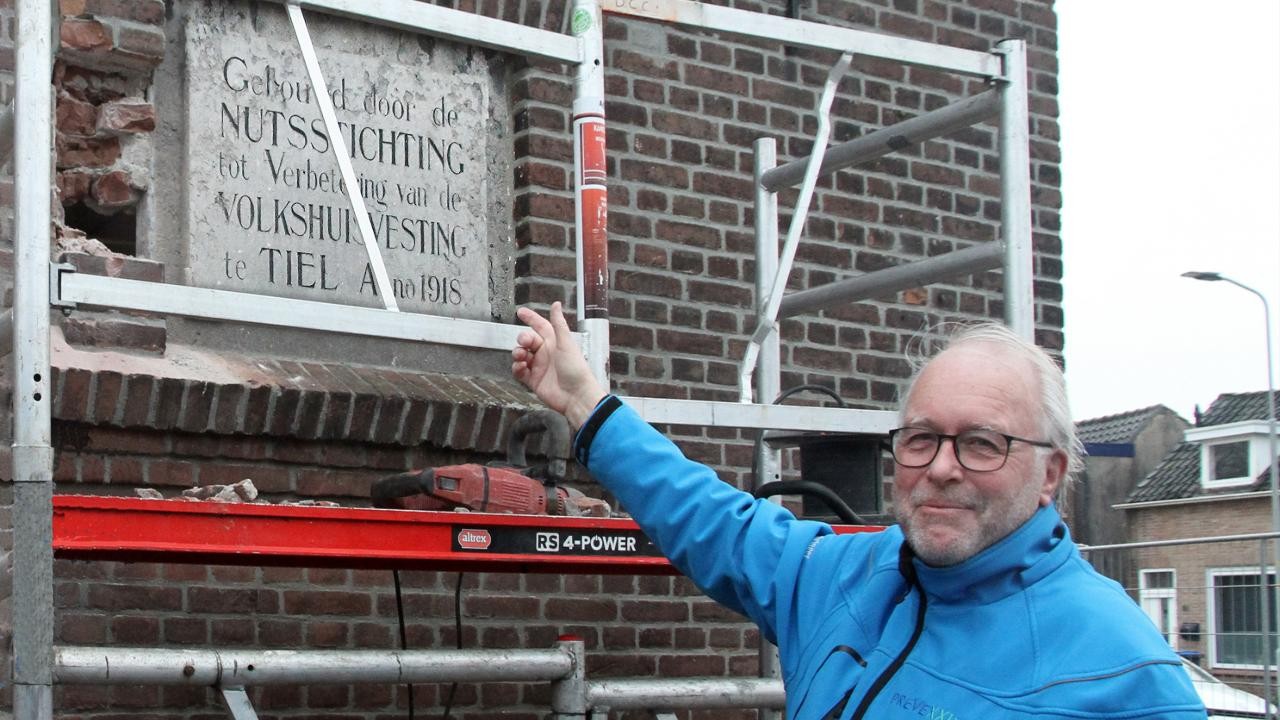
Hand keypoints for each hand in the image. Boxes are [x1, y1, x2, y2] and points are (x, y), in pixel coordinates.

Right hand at [512, 302, 606, 428]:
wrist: (576, 396)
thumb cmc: (575, 369)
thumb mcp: (566, 343)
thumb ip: (558, 323)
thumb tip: (556, 304)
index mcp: (555, 342)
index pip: (540, 326)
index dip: (531, 318)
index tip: (520, 312)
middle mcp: (546, 353)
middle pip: (527, 340)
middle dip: (522, 339)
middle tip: (524, 342)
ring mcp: (539, 367)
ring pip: (521, 355)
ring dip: (517, 353)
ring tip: (521, 356)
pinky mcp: (533, 380)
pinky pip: (519, 371)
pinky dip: (517, 368)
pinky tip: (521, 367)